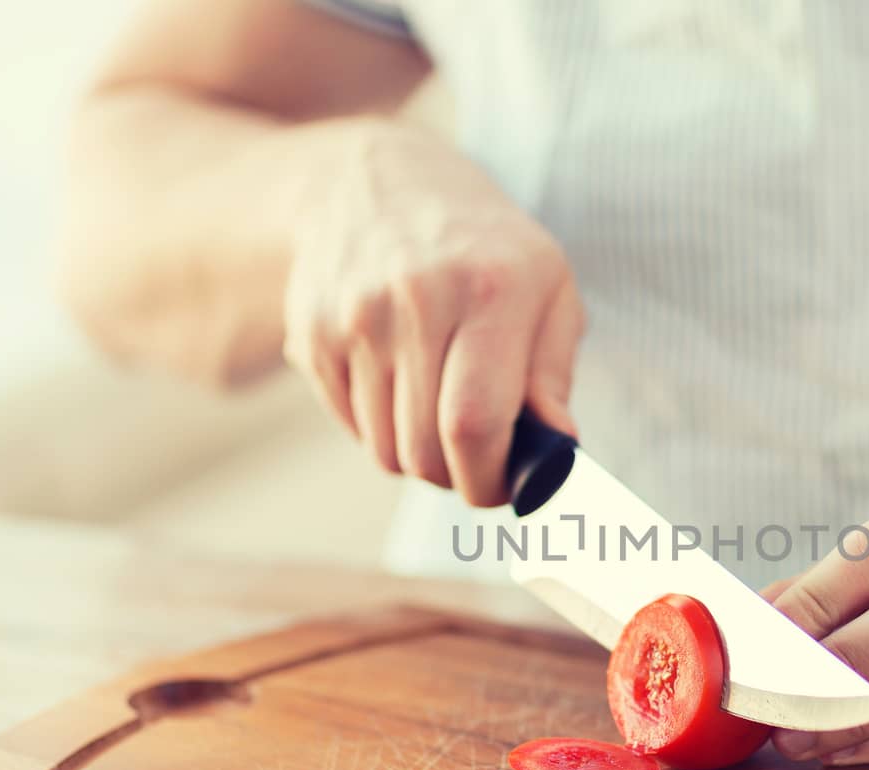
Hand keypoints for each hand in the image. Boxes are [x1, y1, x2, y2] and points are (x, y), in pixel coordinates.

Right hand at [283, 122, 584, 503]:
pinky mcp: (312, 333)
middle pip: (426, 449)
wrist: (375, 181)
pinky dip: (380, 429)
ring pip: (386, 449)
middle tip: (476, 460)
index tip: (502, 490)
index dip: (489, 480)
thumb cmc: (485, 250)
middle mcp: (417, 298)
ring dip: (419, 456)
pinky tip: (400, 385)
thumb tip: (557, 451)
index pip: (475, 424)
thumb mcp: (546, 288)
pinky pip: (351, 426)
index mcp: (491, 289)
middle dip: (457, 477)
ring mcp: (355, 316)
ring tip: (440, 413)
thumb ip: (553, 374)